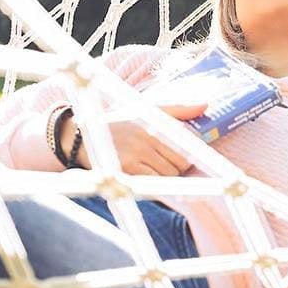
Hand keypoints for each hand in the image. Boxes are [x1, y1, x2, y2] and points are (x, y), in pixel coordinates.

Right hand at [60, 102, 207, 174]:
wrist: (81, 135)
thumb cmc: (120, 122)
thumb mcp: (146, 109)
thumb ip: (177, 108)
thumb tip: (206, 103)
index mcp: (153, 120)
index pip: (188, 141)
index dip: (191, 151)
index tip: (187, 154)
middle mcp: (146, 136)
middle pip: (181, 161)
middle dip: (179, 165)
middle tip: (167, 162)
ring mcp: (136, 153)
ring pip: (169, 174)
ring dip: (167, 176)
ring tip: (154, 168)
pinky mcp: (125, 169)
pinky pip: (153, 183)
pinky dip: (155, 184)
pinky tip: (147, 176)